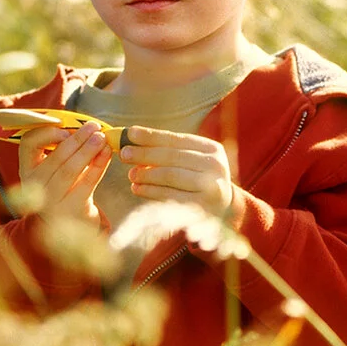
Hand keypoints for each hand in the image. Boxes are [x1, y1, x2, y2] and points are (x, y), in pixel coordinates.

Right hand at [17, 122, 112, 224]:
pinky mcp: (71, 209)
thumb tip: (85, 126)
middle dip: (77, 139)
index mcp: (27, 169)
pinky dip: (99, 165)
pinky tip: (107, 153)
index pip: (28, 144)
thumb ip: (63, 148)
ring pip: (70, 170)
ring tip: (102, 138)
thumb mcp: (54, 169)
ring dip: (88, 150)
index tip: (66, 129)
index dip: (47, 134)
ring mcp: (51, 200)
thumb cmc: (64, 186)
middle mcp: (35, 185)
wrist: (69, 222)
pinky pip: (87, 182)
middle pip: (55, 158)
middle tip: (94, 127)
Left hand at [118, 126, 234, 220]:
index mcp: (212, 149)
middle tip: (123, 153)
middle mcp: (215, 166)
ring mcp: (211, 187)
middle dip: (144, 154)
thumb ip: (167, 150)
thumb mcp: (191, 162)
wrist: (223, 211)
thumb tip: (131, 141)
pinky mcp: (202, 207)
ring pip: (170, 175)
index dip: (151, 135)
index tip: (129, 133)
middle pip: (171, 156)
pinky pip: (169, 196)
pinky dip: (150, 191)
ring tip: (131, 174)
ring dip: (146, 174)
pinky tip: (136, 188)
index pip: (176, 139)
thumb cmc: (198, 180)